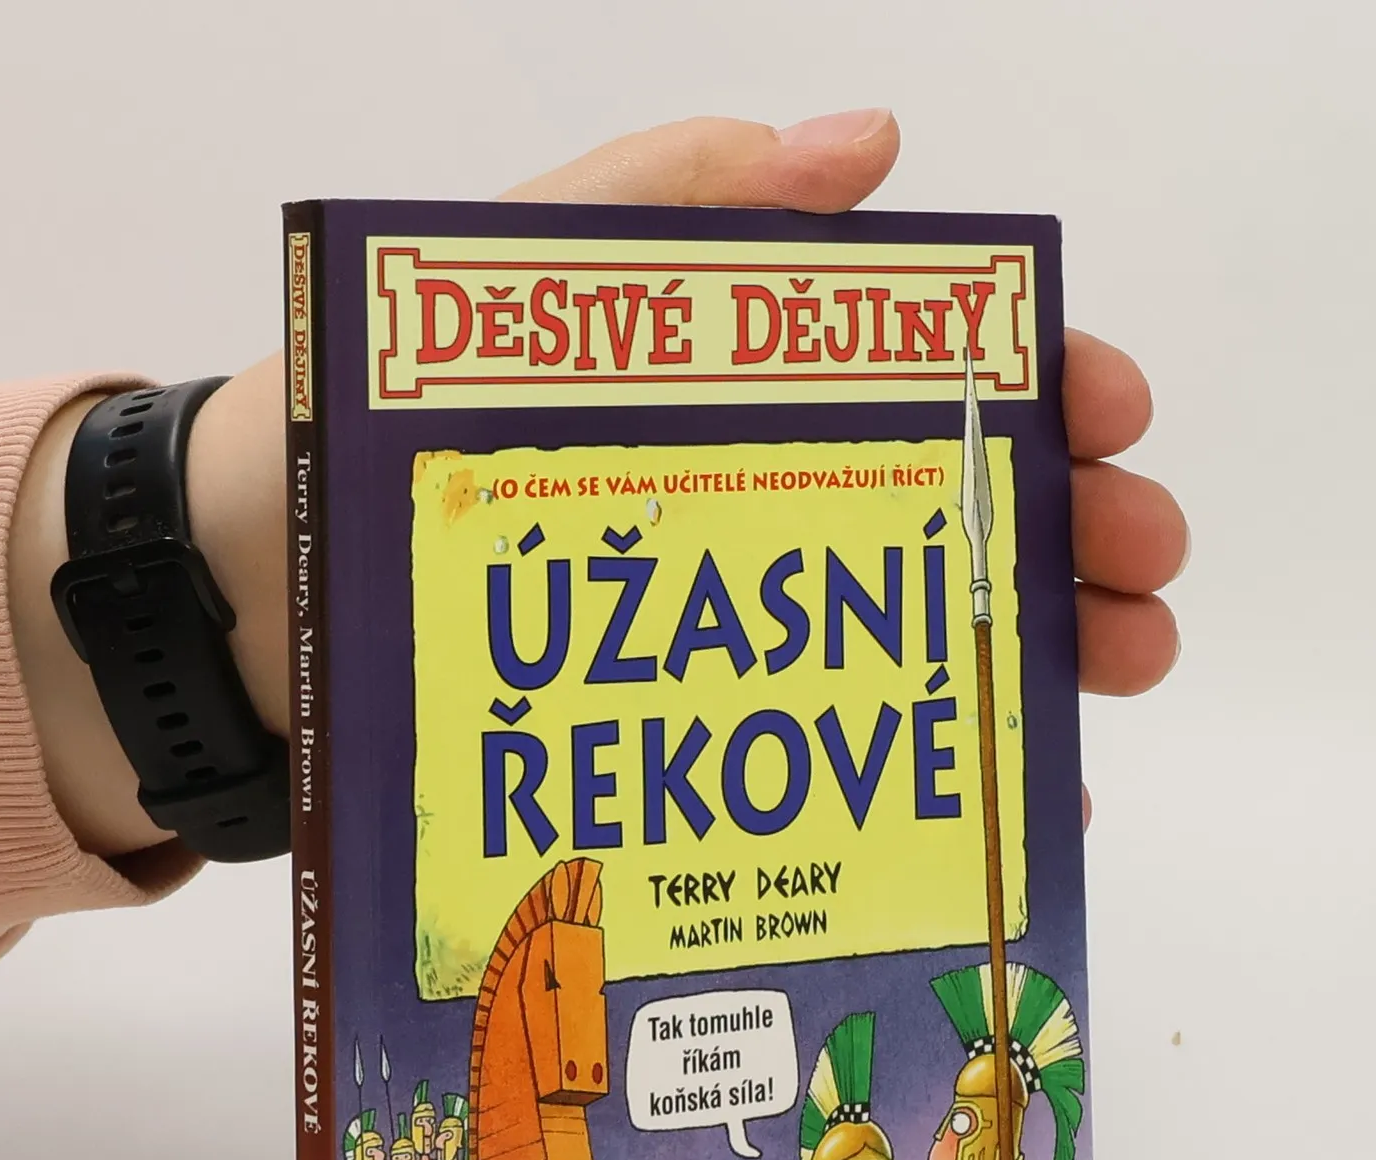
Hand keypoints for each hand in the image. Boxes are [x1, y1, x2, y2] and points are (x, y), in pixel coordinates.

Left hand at [12, 111, 1184, 856]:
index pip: (927, 382)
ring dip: (1031, 663)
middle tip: (1137, 583)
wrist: (239, 609)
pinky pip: (832, 771)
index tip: (1108, 420)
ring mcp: (727, 647)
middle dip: (1072, 541)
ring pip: (915, 652)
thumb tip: (876, 143)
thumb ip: (675, 198)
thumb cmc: (364, 432)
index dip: (1039, 391)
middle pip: (950, 524)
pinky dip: (932, 786)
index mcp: (734, 398)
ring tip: (1103, 682)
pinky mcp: (685, 755)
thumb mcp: (512, 282)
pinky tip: (1010, 800)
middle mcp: (751, 520)